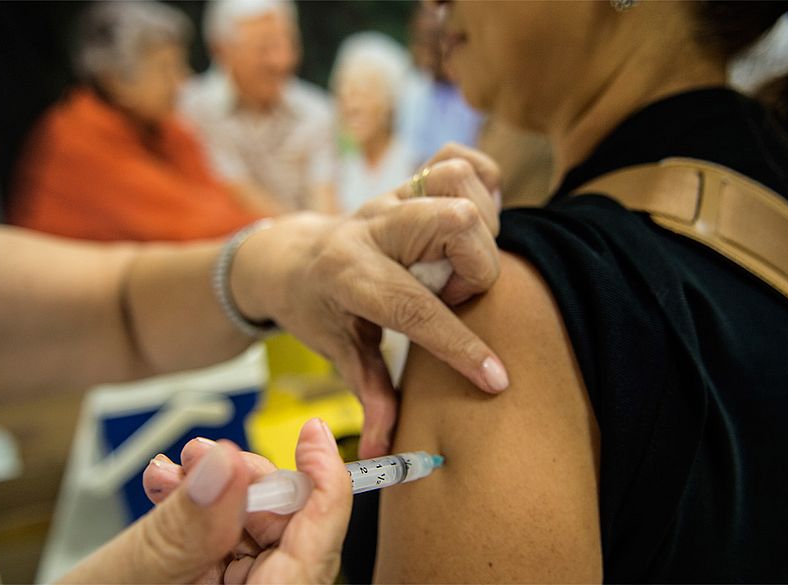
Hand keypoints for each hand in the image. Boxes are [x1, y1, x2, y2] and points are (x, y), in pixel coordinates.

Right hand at [58, 419, 350, 583]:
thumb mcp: (132, 573)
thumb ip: (186, 522)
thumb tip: (226, 465)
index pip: (318, 545)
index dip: (324, 483)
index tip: (313, 435)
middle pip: (287, 529)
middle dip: (246, 479)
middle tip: (204, 455)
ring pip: (253, 530)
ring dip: (213, 488)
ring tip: (172, 470)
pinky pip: (223, 542)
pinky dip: (197, 509)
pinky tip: (167, 488)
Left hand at [231, 146, 508, 456]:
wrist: (292, 257)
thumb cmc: (317, 308)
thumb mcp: (336, 351)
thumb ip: (370, 394)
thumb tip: (389, 450)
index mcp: (348, 274)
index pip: (412, 307)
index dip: (458, 346)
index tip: (495, 378)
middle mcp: (372, 227)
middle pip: (453, 222)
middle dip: (476, 268)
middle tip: (456, 296)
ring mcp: (391, 197)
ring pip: (458, 183)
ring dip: (479, 227)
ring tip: (460, 264)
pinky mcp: (408, 182)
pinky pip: (456, 159)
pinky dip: (480, 184)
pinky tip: (473, 221)